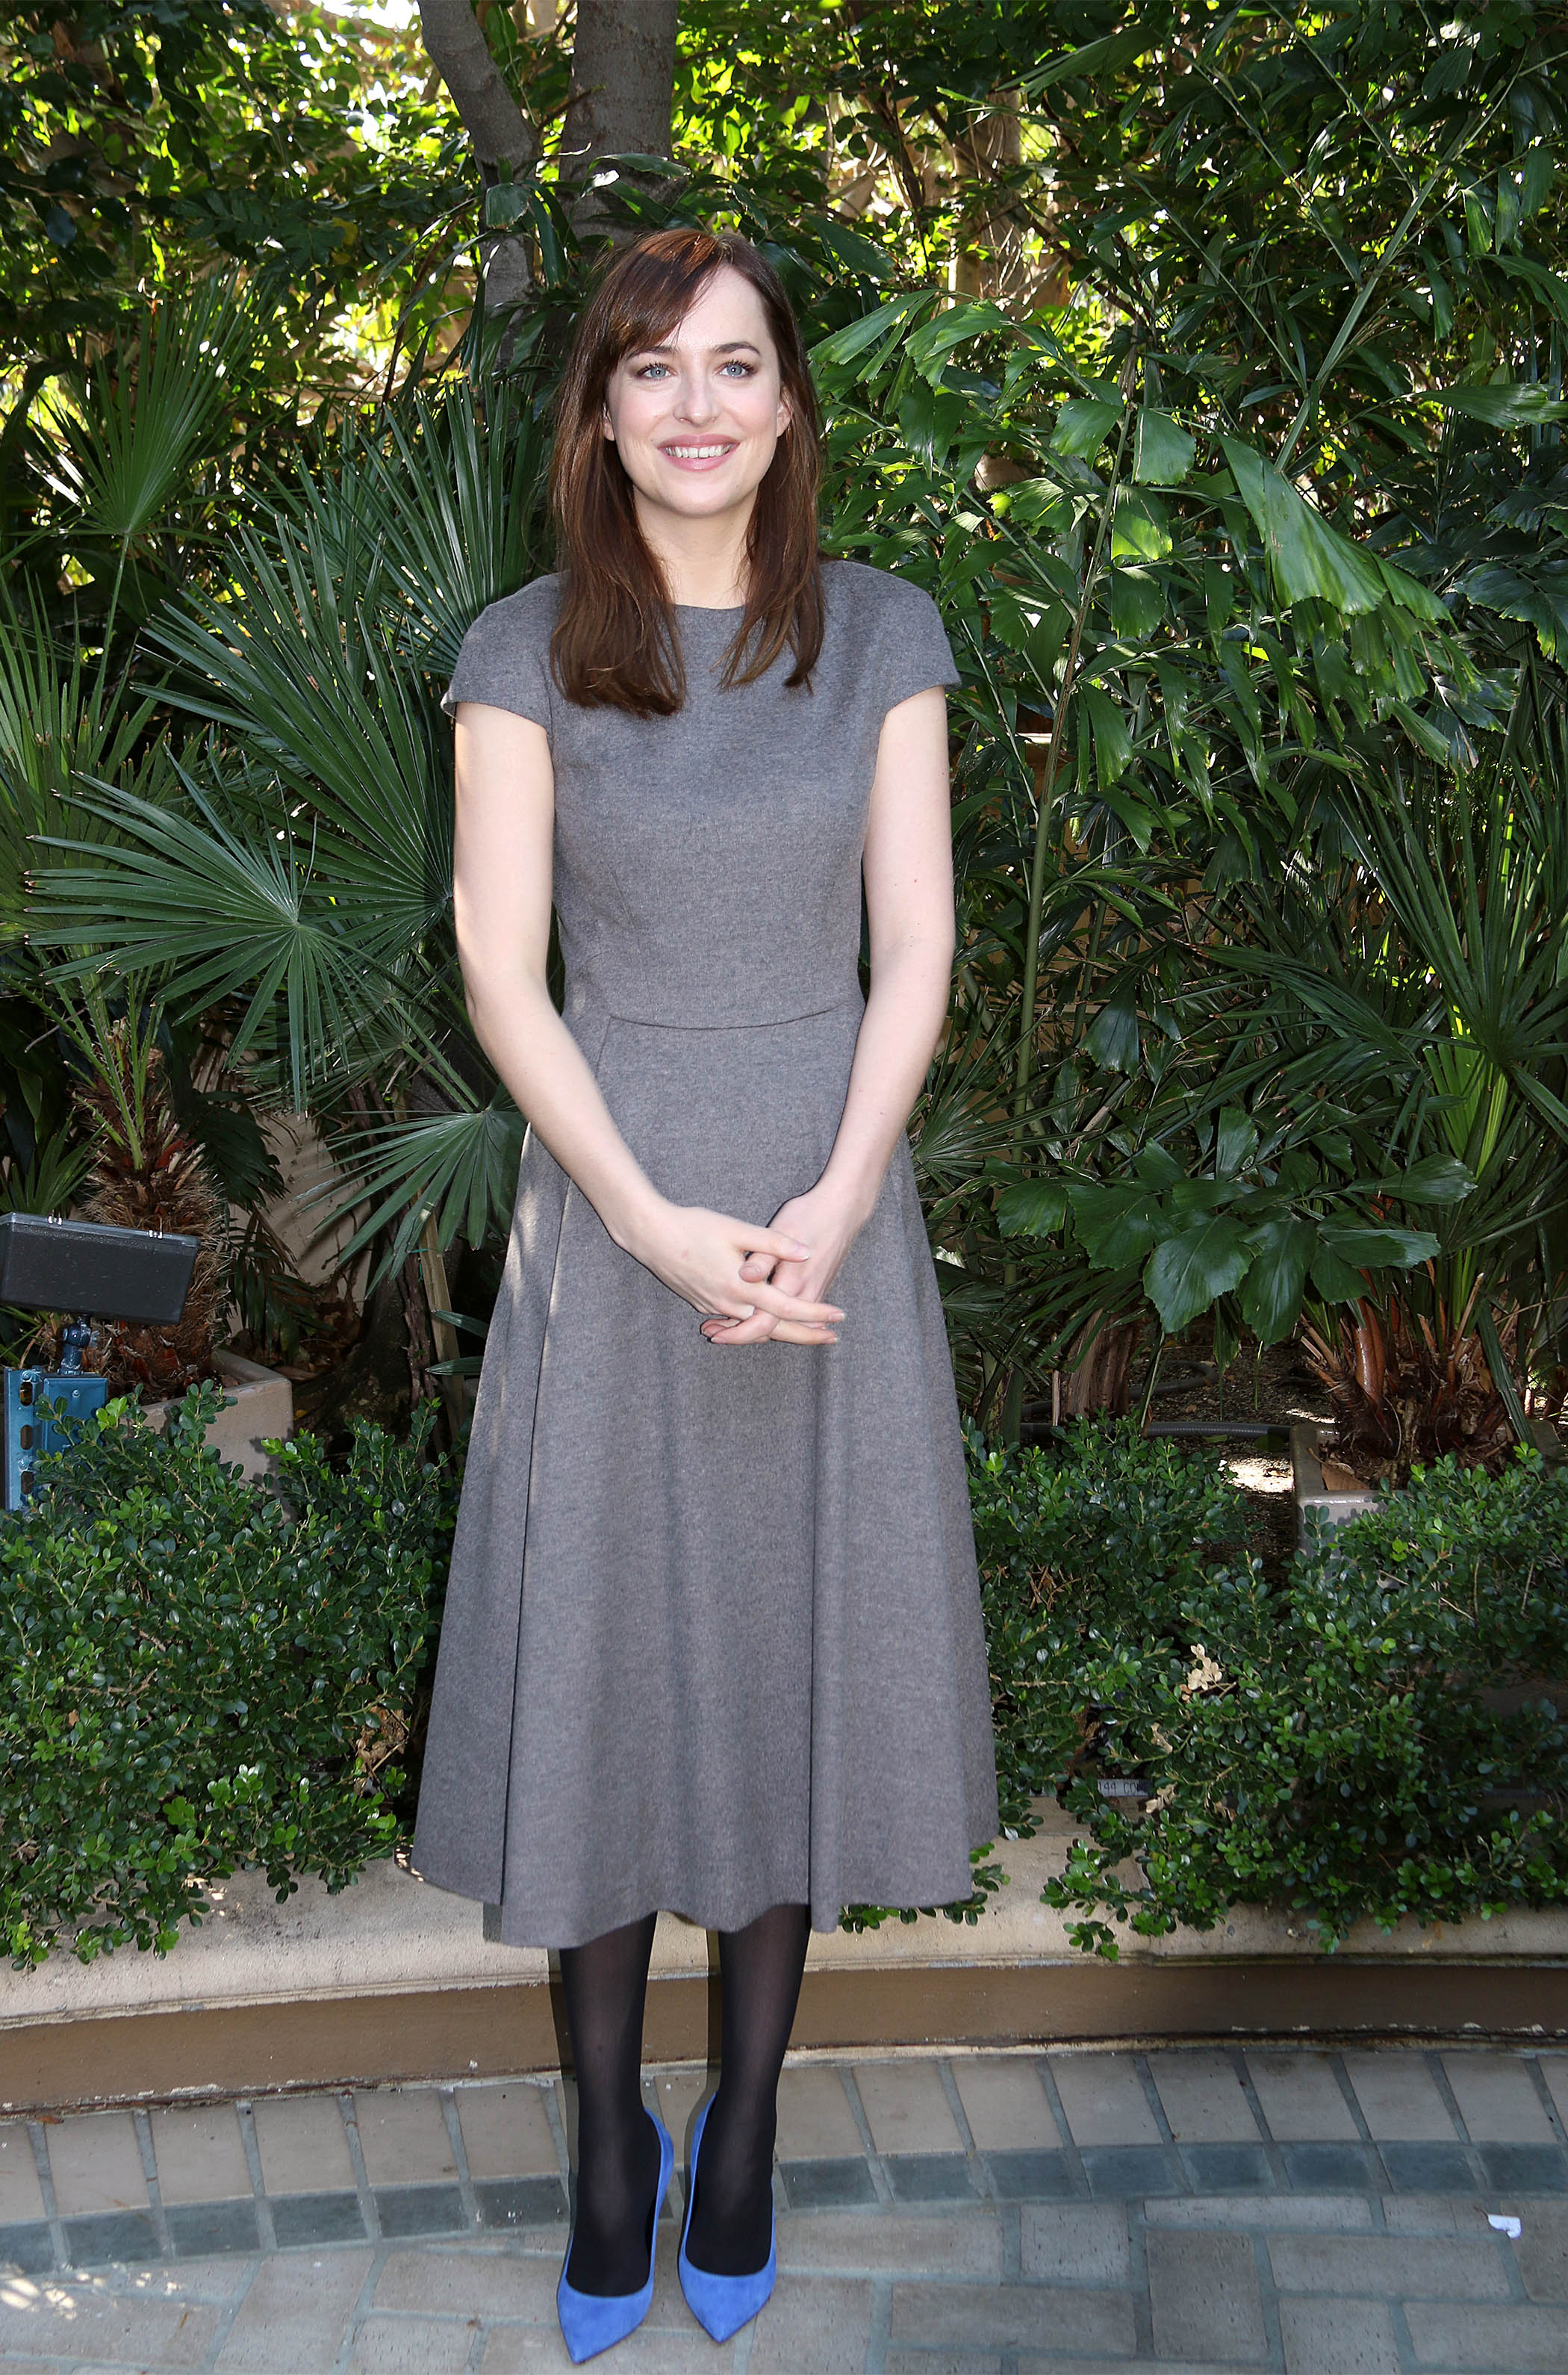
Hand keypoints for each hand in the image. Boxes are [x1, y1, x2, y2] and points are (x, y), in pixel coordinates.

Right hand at [622, 1199, 844, 1341]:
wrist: (650, 1236)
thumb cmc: (694, 1227)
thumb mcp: (737, 1230)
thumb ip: (773, 1243)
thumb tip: (807, 1251)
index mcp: (741, 1287)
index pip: (787, 1307)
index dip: (816, 1313)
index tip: (839, 1316)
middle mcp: (729, 1304)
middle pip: (774, 1329)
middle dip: (805, 1335)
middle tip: (832, 1338)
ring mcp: (714, 1307)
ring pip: (753, 1329)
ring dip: (780, 1331)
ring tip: (807, 1331)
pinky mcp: (703, 1304)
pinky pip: (736, 1321)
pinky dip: (755, 1326)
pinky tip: (766, 1321)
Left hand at [700, 1181, 867, 1347]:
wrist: (843, 1210)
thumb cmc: (810, 1215)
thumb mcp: (782, 1230)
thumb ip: (763, 1257)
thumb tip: (745, 1276)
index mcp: (792, 1283)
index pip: (764, 1323)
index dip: (739, 1332)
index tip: (716, 1335)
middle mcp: (805, 1294)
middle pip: (773, 1330)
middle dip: (743, 1336)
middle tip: (714, 1336)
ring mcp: (813, 1293)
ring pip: (784, 1324)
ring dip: (757, 1330)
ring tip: (726, 1330)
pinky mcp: (817, 1288)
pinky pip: (794, 1315)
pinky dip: (775, 1321)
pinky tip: (756, 1317)